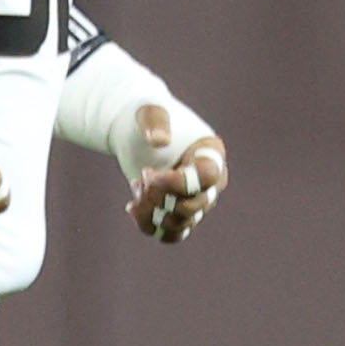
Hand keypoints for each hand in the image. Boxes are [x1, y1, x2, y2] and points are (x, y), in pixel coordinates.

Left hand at [126, 107, 226, 243]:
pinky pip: (172, 235)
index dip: (176, 182)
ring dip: (151, 211)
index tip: (146, 173)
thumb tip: (159, 141)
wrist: (134, 132)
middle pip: (194, 205)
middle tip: (139, 178)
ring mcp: (197, 199)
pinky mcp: (178, 211)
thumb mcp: (148, 110)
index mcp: (211, 153)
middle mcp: (212, 180)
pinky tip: (132, 206)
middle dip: (158, 197)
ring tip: (135, 189)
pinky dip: (149, 226)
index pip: (207, 178)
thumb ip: (155, 120)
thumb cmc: (145, 117)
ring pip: (182, 223)